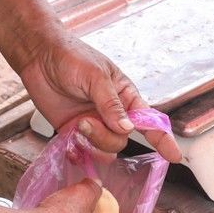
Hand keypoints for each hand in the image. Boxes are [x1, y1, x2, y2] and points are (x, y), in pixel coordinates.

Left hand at [17, 31, 181, 161]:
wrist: (39, 56)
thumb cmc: (71, 57)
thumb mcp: (95, 76)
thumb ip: (111, 104)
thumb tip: (128, 128)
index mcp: (125, 96)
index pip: (149, 121)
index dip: (163, 139)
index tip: (174, 156)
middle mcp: (112, 114)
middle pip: (121, 140)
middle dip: (104, 136)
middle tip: (85, 121)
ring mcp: (93, 124)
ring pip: (104, 150)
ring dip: (91, 143)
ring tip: (76, 126)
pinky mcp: (73, 132)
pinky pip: (83, 153)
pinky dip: (78, 153)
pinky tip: (70, 144)